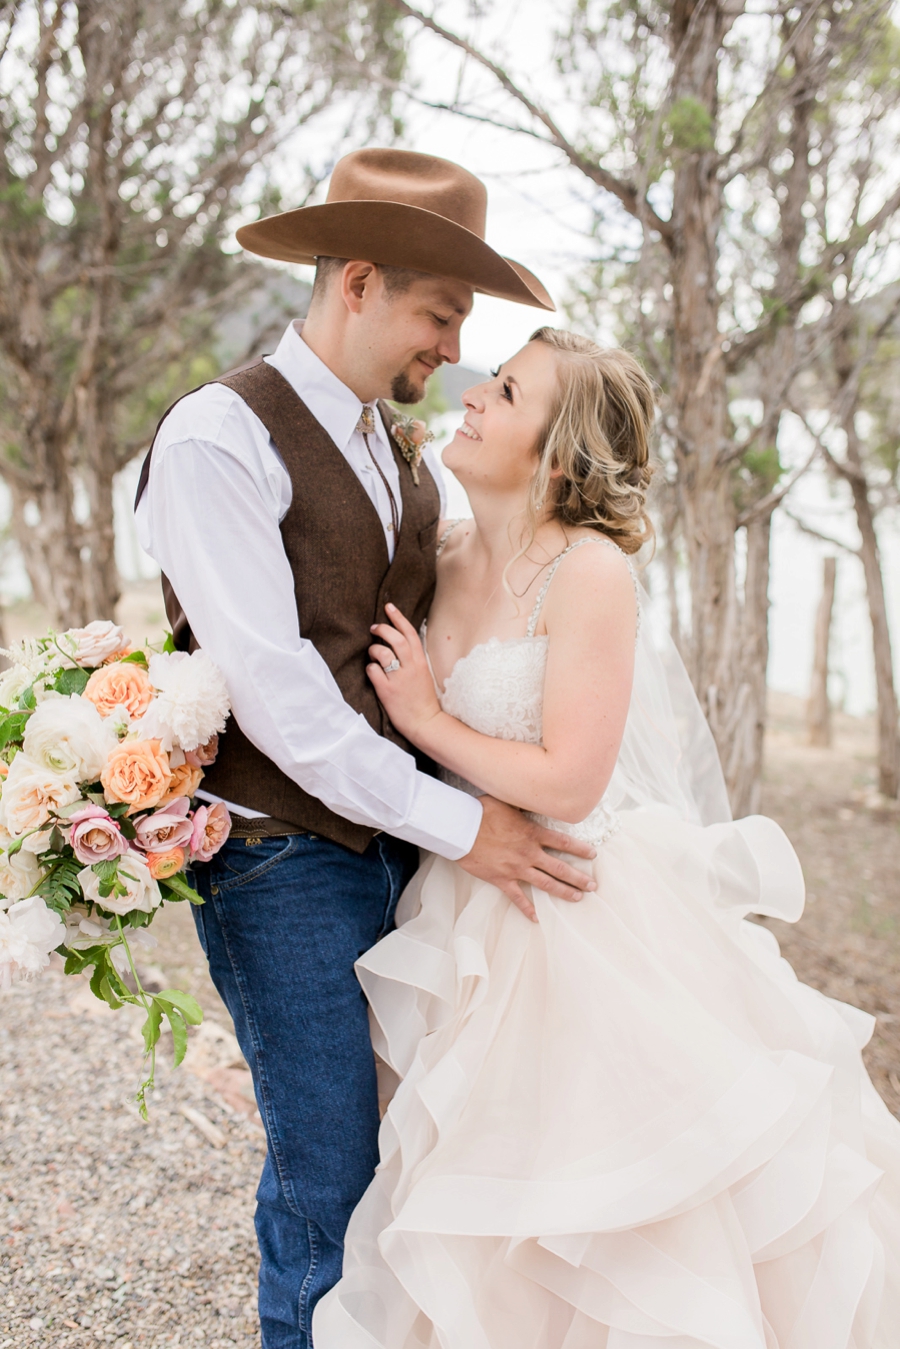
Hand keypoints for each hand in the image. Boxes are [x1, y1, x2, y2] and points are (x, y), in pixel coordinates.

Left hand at [368, 604, 441, 742]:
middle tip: (374, 627)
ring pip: (382, 652)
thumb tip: (399, 643)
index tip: (389, 607)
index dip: (398, 617)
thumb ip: (414, 659)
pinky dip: (370, 669)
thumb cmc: (423, 699)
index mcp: (420, 662)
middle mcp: (411, 667)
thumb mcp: (424, 674)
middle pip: (396, 639)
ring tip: (372, 653)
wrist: (425, 722)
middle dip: (382, 628)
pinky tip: (373, 673)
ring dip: (374, 649)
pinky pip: (373, 671)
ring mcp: (399, 678)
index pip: (410, 633)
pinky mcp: (387, 690)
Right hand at [458, 796, 596, 922]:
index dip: (580, 849)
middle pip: (561, 868)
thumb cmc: (482, 812)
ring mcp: (517, 868)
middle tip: (593, 886)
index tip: (592, 855)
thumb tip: (533, 799)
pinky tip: (536, 918)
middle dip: (579, 878)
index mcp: (533, 833)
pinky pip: (517, 897)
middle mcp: (529, 853)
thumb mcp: (508, 802)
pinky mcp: (502, 879)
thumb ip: (524, 806)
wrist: (461, 829)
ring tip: (578, 898)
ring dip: (564, 892)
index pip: (563, 842)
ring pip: (546, 884)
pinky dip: (527, 909)